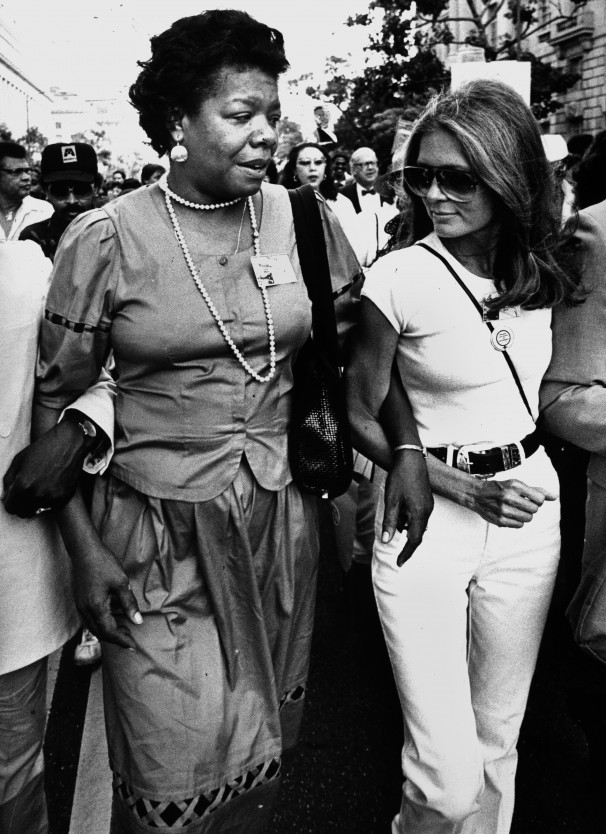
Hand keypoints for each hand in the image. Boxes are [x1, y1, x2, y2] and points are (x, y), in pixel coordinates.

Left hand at [2, 421, 87, 517]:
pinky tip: (50, 486)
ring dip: (36, 502)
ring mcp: (52, 497)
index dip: (10, 502)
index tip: (13, 498)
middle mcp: (38, 494)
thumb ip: (9, 481)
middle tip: (25, 493)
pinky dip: (48, 500)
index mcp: (24, 485)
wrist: (68, 444)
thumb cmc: (43, 448)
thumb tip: (6, 496)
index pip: (11, 508)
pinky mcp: (64, 497)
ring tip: (39, 487)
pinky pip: (51, 506)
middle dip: (21, 504)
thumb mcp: (18, 460)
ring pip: (38, 510)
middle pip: (23, 513)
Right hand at [73, 541, 141, 648]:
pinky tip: (112, 618)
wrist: (84, 550)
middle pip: (100, 633)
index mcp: (96, 607)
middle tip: (130, 639)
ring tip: (124, 630)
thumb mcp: (121, 582)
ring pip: (93, 628)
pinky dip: (101, 624)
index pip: (109, 632)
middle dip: (115, 639)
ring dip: (107, 632)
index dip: (122, 640)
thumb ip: (129, 603)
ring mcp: (80, 606)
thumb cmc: (104, 563)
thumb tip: (137, 621)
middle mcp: (85, 610)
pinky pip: (89, 620)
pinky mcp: (79, 601)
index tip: (133, 646)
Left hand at [381, 451, 433, 566]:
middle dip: (407, 543)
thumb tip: (387, 541)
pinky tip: (400, 512)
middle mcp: (427, 511)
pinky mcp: (427, 500)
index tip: (399, 563)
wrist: (410, 458)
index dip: (406, 553)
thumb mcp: (391, 501)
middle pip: (418, 534)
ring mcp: (429, 505)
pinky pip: (419, 516)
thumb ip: (390, 522)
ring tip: (394, 520)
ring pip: (418, 524)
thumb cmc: (400, 477)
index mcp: (419, 513)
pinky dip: (409, 519)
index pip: (414, 540)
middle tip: (397, 554)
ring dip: (406, 528)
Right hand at [470, 478, 556, 526]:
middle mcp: (509, 497)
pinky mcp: (500, 520)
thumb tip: (555, 497)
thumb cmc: (500, 488)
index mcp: (515, 486)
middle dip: (531, 507)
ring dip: (524, 515)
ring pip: (528, 518)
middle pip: (535, 509)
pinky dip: (517, 521)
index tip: (531, 498)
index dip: (538, 500)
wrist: (477, 495)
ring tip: (515, 509)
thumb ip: (537, 490)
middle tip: (521, 503)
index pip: (540, 498)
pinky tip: (510, 514)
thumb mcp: (517, 485)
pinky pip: (519, 525)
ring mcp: (504, 510)